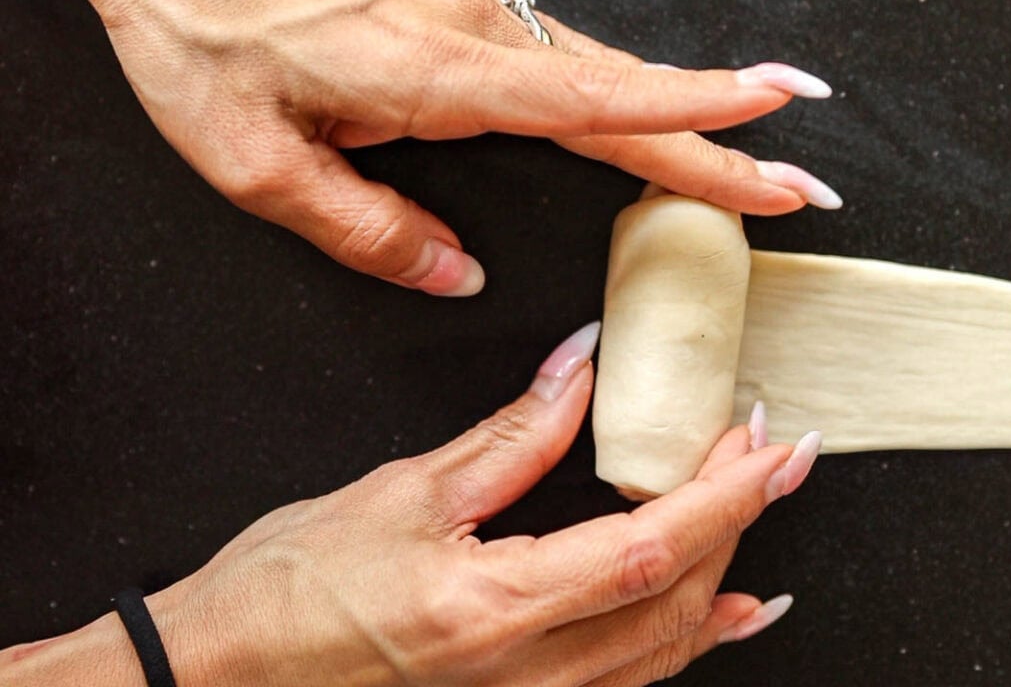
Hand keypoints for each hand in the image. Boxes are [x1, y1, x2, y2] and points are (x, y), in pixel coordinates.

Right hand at [0, 324, 817, 685]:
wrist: (227, 671)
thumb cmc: (290, 587)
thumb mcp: (401, 490)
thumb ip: (508, 434)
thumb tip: (575, 368)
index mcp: (492, 606)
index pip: (647, 547)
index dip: (723, 493)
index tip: (766, 443)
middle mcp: (520, 672)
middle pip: (673, 600)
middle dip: (739, 520)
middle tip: (770, 453)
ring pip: (662, 652)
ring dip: (725, 579)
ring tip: (763, 518)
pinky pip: (624, 681)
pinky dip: (682, 640)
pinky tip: (715, 615)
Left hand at [16, 0, 838, 295]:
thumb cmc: (200, 36)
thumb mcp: (260, 166)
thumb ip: (367, 232)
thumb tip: (453, 274)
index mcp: (438, 78)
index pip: (599, 103)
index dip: (697, 120)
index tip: (777, 128)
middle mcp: (469, 35)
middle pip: (622, 90)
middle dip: (720, 132)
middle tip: (793, 172)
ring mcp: (461, 7)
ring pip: (590, 66)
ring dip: (672, 108)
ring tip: (735, 148)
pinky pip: (545, 48)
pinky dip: (606, 83)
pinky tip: (621, 106)